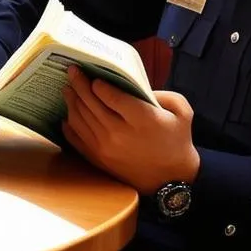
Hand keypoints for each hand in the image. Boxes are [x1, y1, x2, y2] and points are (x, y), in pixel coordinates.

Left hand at [62, 67, 199, 194]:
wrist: (170, 179)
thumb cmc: (177, 140)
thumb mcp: (182, 111)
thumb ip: (163, 93)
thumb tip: (135, 86)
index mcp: (142, 118)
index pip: (111, 95)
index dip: (98, 84)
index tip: (93, 75)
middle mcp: (120, 133)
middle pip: (91, 104)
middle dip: (80, 84)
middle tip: (73, 71)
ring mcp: (106, 148)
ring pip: (80, 119)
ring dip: (72, 101)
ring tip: (69, 88)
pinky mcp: (99, 160)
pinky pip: (76, 139)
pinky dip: (69, 125)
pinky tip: (68, 115)